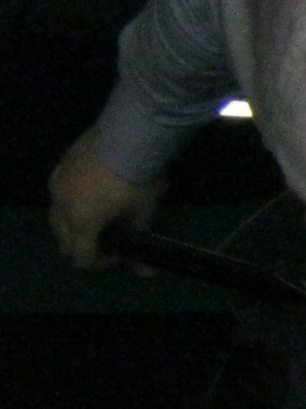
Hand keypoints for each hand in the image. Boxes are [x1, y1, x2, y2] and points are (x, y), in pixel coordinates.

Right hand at [48, 134, 162, 269]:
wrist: (129, 135)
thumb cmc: (139, 179)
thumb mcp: (144, 213)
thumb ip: (140, 240)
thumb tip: (147, 273)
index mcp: (81, 223)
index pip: (81, 258)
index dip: (101, 262)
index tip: (120, 254)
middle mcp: (61, 206)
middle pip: (63, 239)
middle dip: (84, 245)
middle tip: (108, 239)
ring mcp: (57, 184)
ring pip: (56, 216)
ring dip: (72, 225)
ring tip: (96, 219)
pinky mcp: (60, 166)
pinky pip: (58, 192)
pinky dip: (69, 201)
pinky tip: (88, 195)